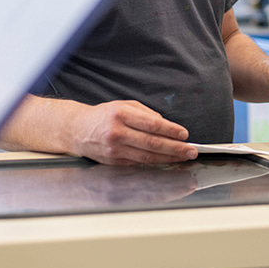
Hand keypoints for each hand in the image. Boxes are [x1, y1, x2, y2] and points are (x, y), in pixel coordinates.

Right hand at [71, 100, 198, 165]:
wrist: (77, 130)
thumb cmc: (104, 115)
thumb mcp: (124, 105)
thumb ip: (146, 114)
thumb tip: (166, 125)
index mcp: (121, 114)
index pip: (152, 124)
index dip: (170, 130)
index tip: (184, 134)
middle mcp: (117, 133)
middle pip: (152, 143)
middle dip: (175, 148)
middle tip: (191, 151)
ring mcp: (115, 149)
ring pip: (147, 156)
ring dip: (169, 158)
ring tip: (183, 157)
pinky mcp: (113, 161)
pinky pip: (138, 163)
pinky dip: (155, 162)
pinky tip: (166, 161)